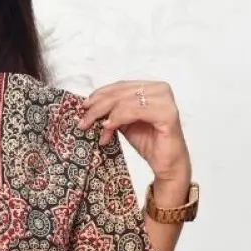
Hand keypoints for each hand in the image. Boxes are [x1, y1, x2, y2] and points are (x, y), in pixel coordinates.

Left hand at [81, 80, 191, 198]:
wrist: (167, 164)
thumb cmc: (149, 142)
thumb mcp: (125, 123)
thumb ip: (113, 111)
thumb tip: (89, 107)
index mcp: (152, 87)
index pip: (121, 86)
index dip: (100, 94)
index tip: (84, 106)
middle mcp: (160, 89)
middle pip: (121, 93)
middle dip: (98, 106)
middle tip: (84, 121)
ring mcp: (165, 100)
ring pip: (125, 101)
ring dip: (105, 115)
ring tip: (96, 129)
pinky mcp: (167, 114)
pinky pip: (135, 111)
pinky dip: (118, 118)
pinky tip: (108, 127)